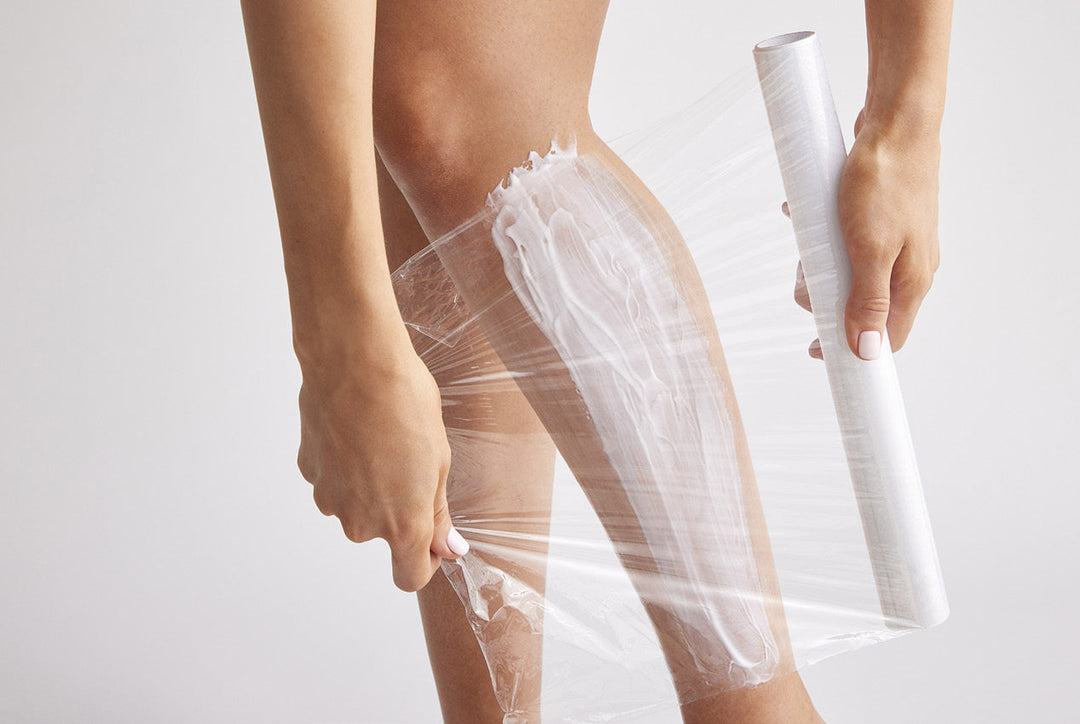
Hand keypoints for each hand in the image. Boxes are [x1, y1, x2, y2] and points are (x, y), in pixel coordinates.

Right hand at [296, 348, 463, 591]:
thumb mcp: (438, 459)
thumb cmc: (405, 402)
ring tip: (382, 438)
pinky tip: (355, 430)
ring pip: (355, 504)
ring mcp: (330, 499)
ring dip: (368, 484)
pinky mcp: (309, 472)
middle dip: (396, 506)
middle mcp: (361, 522)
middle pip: (381, 533)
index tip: (431, 541)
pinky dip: (344, 464)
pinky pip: (333, 480)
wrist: (353, 361)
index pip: (409, 576)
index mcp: (402, 523)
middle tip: (410, 459)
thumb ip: (437, 513)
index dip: (424, 562)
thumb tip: (448, 549)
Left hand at [788, 109, 941, 359]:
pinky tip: (807, 219)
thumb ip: (868, 301)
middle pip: (861, 308)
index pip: (886, 339)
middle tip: (805, 280)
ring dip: (820, 267)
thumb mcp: (870, 249)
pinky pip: (846, 245)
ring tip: (806, 246)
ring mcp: (898, 243)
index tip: (815, 349)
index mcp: (913, 282)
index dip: (850, 350)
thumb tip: (867, 351)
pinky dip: (823, 239)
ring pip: (850, 275)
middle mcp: (910, 267)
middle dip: (826, 300)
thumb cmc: (884, 183)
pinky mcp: (882, 221)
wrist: (895, 123)